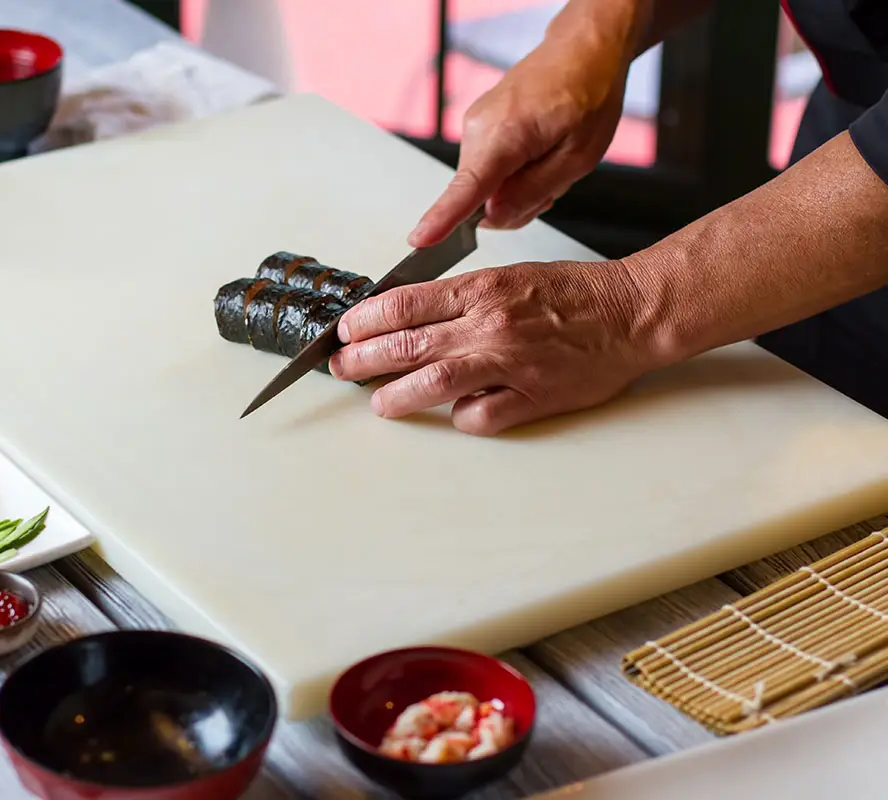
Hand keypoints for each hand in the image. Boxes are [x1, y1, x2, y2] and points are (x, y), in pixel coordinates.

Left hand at [329, 260, 656, 434]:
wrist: (631, 312)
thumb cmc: (572, 293)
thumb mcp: (508, 276)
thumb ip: (459, 299)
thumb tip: (407, 320)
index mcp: (481, 289)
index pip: (403, 305)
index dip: (364, 321)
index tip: (344, 332)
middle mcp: (489, 324)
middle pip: (406, 344)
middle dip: (363, 360)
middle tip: (341, 369)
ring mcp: (510, 362)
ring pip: (433, 381)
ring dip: (397, 395)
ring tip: (379, 404)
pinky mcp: (534, 396)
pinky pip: (481, 416)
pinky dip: (461, 419)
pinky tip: (453, 415)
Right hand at [409, 26, 631, 245]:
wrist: (583, 49)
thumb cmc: (588, 93)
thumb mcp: (577, 156)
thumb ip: (532, 192)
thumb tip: (492, 218)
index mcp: (504, 134)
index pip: (466, 188)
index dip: (442, 218)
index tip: (420, 240)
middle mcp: (478, 128)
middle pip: (480, 198)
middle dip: (515, 204)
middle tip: (552, 181)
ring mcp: (475, 126)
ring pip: (485, 187)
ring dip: (517, 188)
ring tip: (549, 159)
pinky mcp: (478, 127)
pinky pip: (488, 169)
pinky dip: (512, 173)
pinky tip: (536, 153)